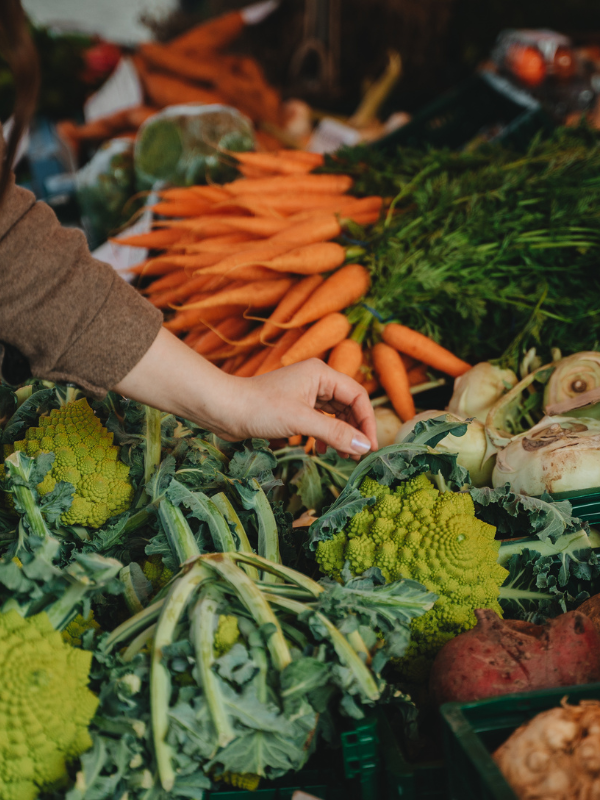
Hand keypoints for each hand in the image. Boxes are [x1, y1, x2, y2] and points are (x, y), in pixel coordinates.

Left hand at [223, 359, 376, 457]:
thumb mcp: (302, 421)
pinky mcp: (294, 406)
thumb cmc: (260, 408)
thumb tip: (364, 446)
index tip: (370, 446)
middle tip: (358, 455)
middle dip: (355, 430)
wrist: (225, 409)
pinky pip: (320, 420)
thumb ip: (336, 434)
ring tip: (344, 456)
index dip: (367, 421)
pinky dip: (325, 435)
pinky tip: (320, 451)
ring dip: (341, 435)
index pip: (357, 396)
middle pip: (348, 405)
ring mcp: (305, 393)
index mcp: (321, 373)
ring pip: (335, 414)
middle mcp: (316, 379)